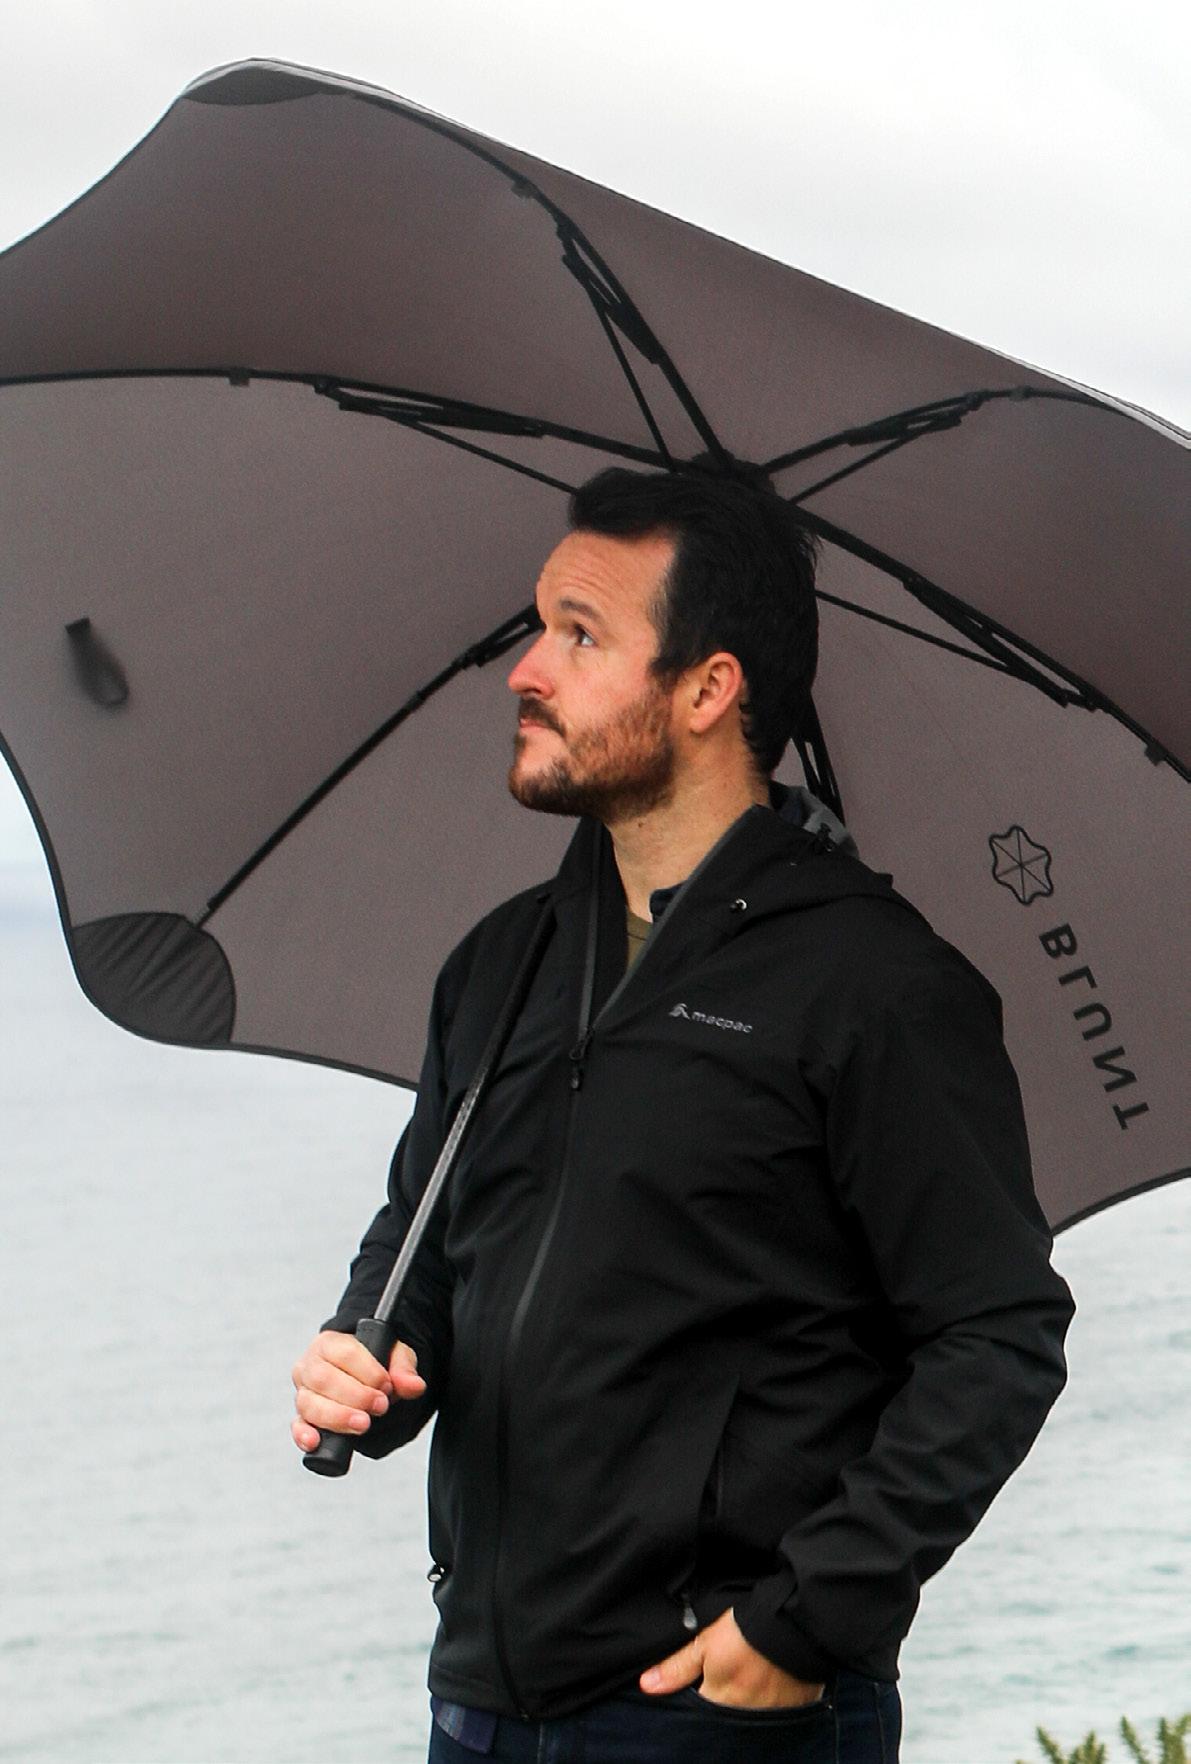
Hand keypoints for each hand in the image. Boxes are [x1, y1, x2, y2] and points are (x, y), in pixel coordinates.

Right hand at [291, 1329, 425, 1452]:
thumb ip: (404, 1369)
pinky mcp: (303, 1419)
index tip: (386, 1385)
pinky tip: (315, 1442)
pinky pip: (298, 1426)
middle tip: (380, 1406)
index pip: (343, 1353)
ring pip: (310, 1404)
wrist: (367, 1380)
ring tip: (363, 1423)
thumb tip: (414, 1385)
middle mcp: (310, 1366)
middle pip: (323, 1379)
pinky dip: (304, 1435)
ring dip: (338, 1416)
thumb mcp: (394, 1357)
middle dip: (355, 1395)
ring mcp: (304, 1393)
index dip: (367, 1371)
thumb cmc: (376, 1364)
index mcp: (329, 1343)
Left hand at [639, 1608, 824, 1708]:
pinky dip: (771, 1700)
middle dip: (722, 1700)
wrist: (794, 1623)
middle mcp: (744, 1714)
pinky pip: (777, 1713)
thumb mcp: (706, 1642)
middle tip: (730, 1674)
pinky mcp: (794, 1707)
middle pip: (724, 1715)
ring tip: (750, 1675)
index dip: (699, 1694)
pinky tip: (771, 1681)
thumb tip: (647, 1686)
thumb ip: (677, 1667)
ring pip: (750, 1715)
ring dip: (747, 1700)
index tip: (703, 1679)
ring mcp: (771, 1713)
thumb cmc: (747, 1629)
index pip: (700, 1710)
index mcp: (720, 1699)